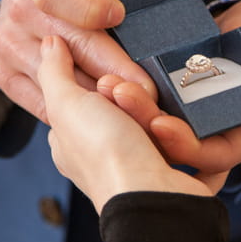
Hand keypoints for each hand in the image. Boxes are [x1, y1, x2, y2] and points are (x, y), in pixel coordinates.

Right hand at [0, 0, 219, 122]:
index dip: (88, 7)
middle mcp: (21, 13)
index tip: (118, 15)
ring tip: (145, 116)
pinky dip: (85, 117)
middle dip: (117, 73)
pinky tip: (119, 125)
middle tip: (155, 93)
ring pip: (64, 85)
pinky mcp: (8, 79)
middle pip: (72, 49)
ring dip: (105, 103)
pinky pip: (50, 107)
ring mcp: (11, 49)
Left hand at [38, 35, 225, 212]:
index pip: (86, 102)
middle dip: (135, 101)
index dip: (101, 87)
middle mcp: (107, 160)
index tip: (110, 84)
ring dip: (161, 117)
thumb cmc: (105, 156)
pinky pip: (192, 147)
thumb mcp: (67, 105)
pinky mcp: (178, 178)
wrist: (153, 198)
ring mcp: (144, 171)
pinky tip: (186, 132)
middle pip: (127, 111)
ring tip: (159, 121)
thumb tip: (48, 43)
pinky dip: (191, 139)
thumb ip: (53, 72)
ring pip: (161, 126)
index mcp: (75, 147)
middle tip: (132, 99)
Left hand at [98, 0, 240, 174]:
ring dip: (131, 110)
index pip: (217, 153)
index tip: (161, 127)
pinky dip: (127, 94)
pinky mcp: (171, 98)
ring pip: (158, 124)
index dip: (189, 145)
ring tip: (106, 85)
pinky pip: (146, 103)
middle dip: (148, 125)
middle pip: (180, 143)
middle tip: (118, 99)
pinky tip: (103, 77)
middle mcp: (217, 131)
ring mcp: (191, 116)